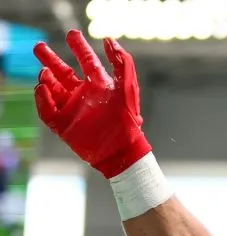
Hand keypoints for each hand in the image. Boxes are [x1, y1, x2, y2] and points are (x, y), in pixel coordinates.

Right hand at [34, 30, 150, 178]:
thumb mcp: (126, 88)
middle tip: (39, 47)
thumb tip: (110, 40)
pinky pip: (46, 110)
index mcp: (99, 85)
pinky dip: (42, 99)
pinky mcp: (63, 125)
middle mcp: (84, 95)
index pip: (86, 61)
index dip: (79, 47)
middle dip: (50, 59)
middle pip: (63, 72)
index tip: (72, 34)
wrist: (121, 150)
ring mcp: (72, 109)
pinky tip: (42, 88)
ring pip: (52, 89)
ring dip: (46, 78)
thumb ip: (121, 63)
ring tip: (44, 72)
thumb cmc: (127, 120)